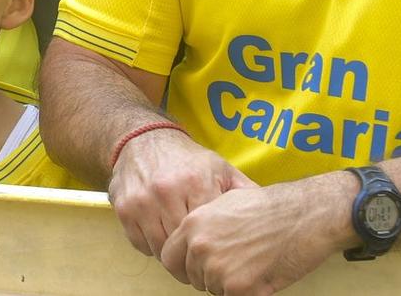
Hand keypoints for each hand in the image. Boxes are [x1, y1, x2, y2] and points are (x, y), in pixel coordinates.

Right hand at [108, 126, 254, 261]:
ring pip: (161, 250)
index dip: (216, 248)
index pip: (210, 233)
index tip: (220, 255)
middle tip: (202, 262)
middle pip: (185, 246)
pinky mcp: (124, 209)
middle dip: (194, 257)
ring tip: (183, 253)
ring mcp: (142, 202)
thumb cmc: (186, 158)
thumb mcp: (220, 168)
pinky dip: (151, 245)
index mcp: (196, 183)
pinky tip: (161, 234)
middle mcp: (166, 192)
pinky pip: (141, 245)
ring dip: (173, 255)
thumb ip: (245, 192)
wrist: (143, 138)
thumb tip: (276, 215)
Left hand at [160, 173, 351, 294]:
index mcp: (193, 225)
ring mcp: (218, 269)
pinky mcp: (238, 289)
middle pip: (193, 277)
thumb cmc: (269, 208)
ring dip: (230, 284)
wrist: (302, 216)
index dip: (183, 265)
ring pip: (213, 289)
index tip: (195, 268)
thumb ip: (202, 226)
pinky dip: (247, 292)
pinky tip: (260, 272)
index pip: (169, 258)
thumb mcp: (223, 204)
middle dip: (210, 275)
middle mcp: (200, 247)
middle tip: (237, 261)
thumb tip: (191, 244)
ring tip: (252, 262)